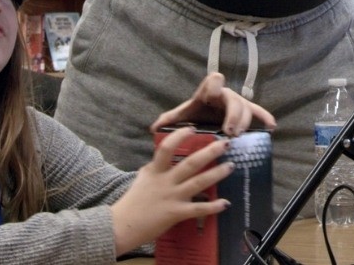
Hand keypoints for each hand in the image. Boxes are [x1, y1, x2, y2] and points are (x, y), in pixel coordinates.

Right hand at [110, 126, 234, 254]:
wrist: (122, 226)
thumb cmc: (133, 200)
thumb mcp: (144, 176)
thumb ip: (156, 165)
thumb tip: (166, 153)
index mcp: (156, 170)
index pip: (167, 148)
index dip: (179, 136)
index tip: (192, 128)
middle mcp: (166, 181)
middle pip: (190, 163)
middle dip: (209, 152)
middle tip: (225, 144)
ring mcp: (172, 197)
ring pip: (198, 183)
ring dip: (216, 174)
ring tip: (231, 166)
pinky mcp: (176, 214)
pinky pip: (197, 210)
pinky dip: (212, 206)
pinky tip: (225, 203)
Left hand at [151, 72, 275, 138]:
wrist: (203, 117)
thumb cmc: (193, 116)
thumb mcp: (182, 117)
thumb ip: (170, 120)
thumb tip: (153, 128)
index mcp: (207, 93)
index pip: (212, 82)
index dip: (214, 85)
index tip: (212, 93)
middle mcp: (224, 95)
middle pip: (233, 98)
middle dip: (232, 114)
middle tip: (228, 132)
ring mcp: (236, 103)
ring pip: (245, 106)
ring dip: (243, 121)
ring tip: (238, 136)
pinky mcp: (245, 112)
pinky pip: (258, 112)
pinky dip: (265, 117)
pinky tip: (271, 127)